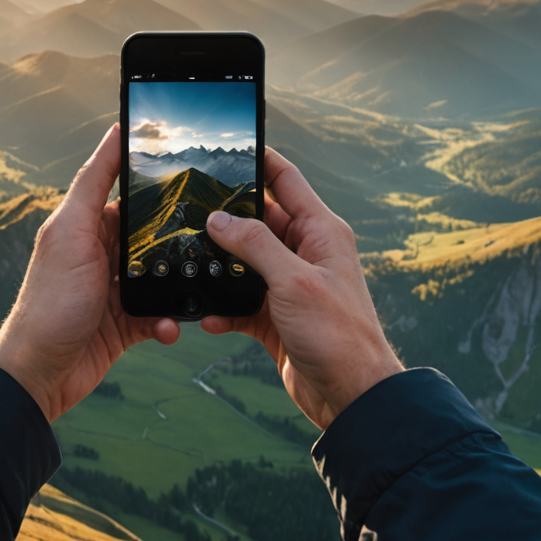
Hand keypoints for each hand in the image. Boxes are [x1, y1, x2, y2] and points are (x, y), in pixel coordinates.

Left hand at [0, 124, 178, 420]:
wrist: (40, 374)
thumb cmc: (48, 303)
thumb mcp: (71, 233)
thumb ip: (93, 184)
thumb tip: (114, 132)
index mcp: (87, 226)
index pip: (125, 190)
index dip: (155, 178)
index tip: (191, 165)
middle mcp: (101, 253)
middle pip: (152, 234)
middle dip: (178, 238)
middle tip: (210, 237)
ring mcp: (114, 289)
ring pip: (162, 275)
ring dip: (177, 285)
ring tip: (190, 289)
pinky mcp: (125, 322)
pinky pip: (159, 314)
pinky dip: (167, 320)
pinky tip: (167, 327)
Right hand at [201, 147, 402, 429]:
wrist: (351, 396)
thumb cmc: (338, 334)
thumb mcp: (293, 281)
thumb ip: (255, 245)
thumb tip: (218, 219)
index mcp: (321, 232)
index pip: (286, 180)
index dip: (260, 159)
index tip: (229, 145)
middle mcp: (306, 253)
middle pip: (258, 220)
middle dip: (225, 218)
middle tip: (189, 211)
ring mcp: (290, 285)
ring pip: (245, 261)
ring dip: (221, 266)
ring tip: (192, 263)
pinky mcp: (276, 317)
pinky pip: (241, 302)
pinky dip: (224, 308)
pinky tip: (209, 316)